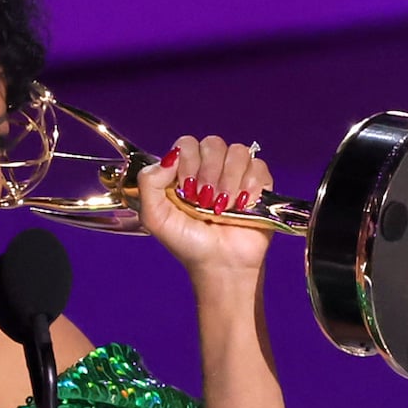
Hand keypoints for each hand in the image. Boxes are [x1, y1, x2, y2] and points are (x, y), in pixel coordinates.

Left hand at [136, 136, 273, 276]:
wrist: (220, 265)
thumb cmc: (187, 243)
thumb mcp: (155, 218)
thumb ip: (148, 183)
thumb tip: (169, 157)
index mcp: (184, 172)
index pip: (186, 143)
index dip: (187, 161)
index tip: (186, 189)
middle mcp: (210, 169)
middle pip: (213, 143)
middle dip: (209, 171)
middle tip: (205, 200)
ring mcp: (235, 175)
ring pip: (238, 151)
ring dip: (229, 180)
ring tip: (223, 206)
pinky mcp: (259, 184)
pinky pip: (259, 166)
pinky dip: (249, 186)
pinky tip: (242, 206)